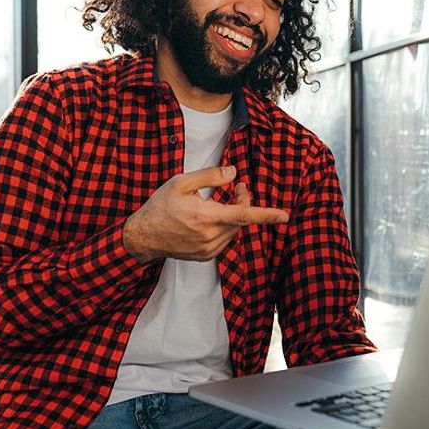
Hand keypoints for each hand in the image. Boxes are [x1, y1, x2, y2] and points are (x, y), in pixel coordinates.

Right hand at [123, 165, 288, 262]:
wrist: (143, 236)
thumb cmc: (160, 206)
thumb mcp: (181, 182)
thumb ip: (210, 176)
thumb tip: (233, 173)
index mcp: (206, 216)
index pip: (244, 215)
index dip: (266, 215)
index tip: (284, 216)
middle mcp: (210, 236)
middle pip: (241, 219)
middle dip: (244, 201)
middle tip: (238, 187)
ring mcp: (209, 249)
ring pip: (234, 230)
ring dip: (235, 214)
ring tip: (222, 201)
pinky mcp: (206, 256)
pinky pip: (225, 239)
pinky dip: (225, 226)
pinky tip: (210, 218)